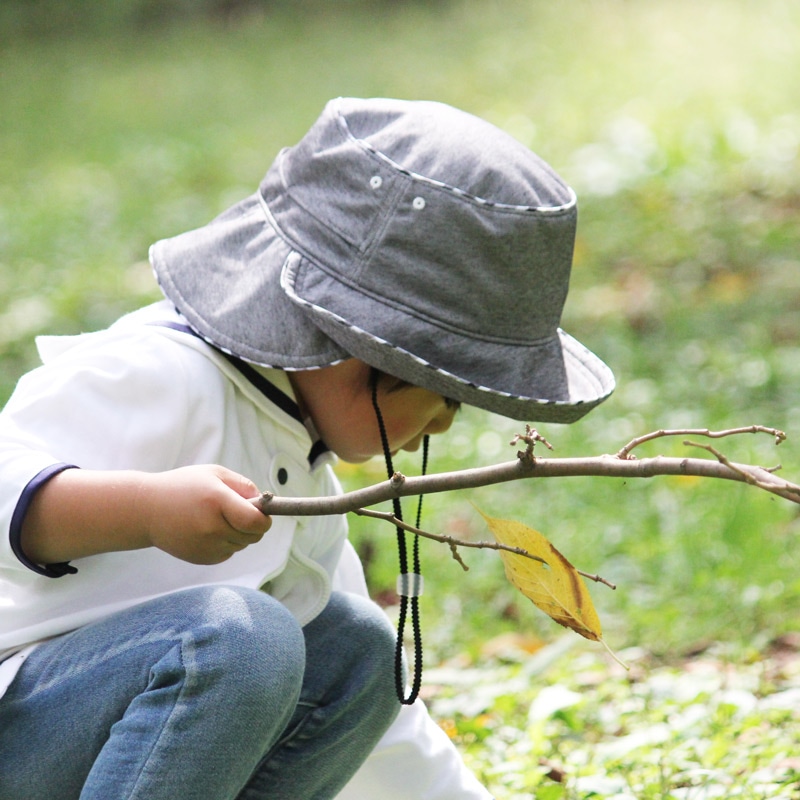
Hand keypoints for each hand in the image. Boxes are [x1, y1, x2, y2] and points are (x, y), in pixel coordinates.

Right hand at [139, 465, 272, 564]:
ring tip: (218, 518)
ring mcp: (206, 546)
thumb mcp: (214, 474)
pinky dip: (226, 543)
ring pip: (242, 545)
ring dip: (239, 534)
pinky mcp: (202, 559)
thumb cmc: (183, 487)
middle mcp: (212, 527)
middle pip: (253, 536)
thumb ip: (243, 485)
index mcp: (217, 501)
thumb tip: (264, 502)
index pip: (255, 522)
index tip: (263, 512)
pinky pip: (228, 553)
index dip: (265, 519)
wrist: (147, 510)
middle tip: (239, 512)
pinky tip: (208, 530)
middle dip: (254, 526)